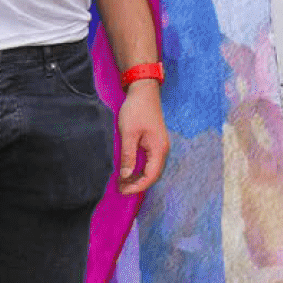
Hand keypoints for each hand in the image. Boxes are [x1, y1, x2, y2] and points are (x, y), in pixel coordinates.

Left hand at [115, 80, 168, 194]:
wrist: (143, 92)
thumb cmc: (136, 110)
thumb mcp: (128, 133)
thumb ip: (128, 156)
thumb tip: (125, 176)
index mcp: (158, 149)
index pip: (151, 176)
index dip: (137, 186)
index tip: (122, 190)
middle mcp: (162, 150)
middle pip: (153, 175)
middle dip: (137, 184)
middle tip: (120, 189)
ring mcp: (159, 146)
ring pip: (151, 170)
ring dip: (138, 178)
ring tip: (122, 182)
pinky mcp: (154, 143)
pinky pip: (149, 162)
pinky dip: (139, 170)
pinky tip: (128, 171)